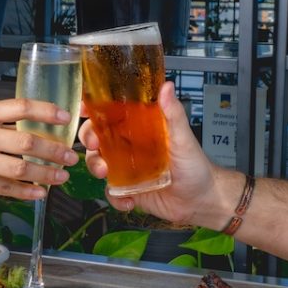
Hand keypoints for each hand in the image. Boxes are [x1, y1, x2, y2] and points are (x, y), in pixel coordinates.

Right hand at [0, 98, 77, 199]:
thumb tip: (38, 125)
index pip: (21, 107)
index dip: (47, 112)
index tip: (66, 118)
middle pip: (27, 142)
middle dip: (54, 150)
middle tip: (70, 156)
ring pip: (20, 169)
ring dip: (46, 174)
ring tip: (62, 176)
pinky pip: (6, 188)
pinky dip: (26, 192)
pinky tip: (40, 193)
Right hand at [79, 81, 230, 226]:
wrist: (202, 200)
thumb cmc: (196, 166)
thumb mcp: (184, 139)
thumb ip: (174, 114)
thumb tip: (167, 86)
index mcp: (140, 129)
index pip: (112, 115)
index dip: (95, 110)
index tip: (85, 108)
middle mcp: (129, 147)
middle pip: (97, 138)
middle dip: (89, 139)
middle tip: (94, 144)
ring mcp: (127, 170)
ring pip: (99, 164)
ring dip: (96, 167)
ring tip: (106, 174)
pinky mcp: (129, 191)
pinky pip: (112, 193)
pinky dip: (115, 198)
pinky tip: (129, 201)